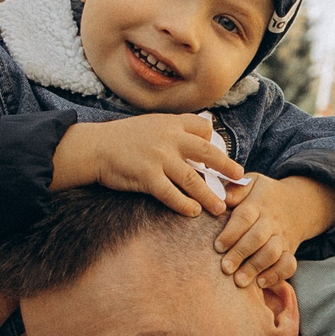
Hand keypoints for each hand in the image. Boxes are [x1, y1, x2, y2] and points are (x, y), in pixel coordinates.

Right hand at [50, 113, 243, 215]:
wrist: (95, 148)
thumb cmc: (122, 139)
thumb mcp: (150, 124)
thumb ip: (172, 129)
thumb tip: (199, 133)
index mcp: (170, 123)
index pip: (202, 129)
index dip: (215, 143)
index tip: (223, 158)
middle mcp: (168, 138)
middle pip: (206, 152)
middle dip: (225, 166)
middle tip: (239, 178)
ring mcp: (158, 157)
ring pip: (191, 178)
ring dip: (208, 194)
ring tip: (220, 207)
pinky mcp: (146, 176)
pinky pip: (170, 194)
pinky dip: (183, 204)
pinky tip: (193, 212)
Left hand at [212, 180, 297, 288]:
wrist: (299, 203)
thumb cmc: (263, 195)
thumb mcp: (252, 183)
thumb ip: (234, 189)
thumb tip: (218, 197)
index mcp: (258, 203)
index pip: (245, 216)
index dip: (232, 232)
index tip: (217, 246)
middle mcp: (271, 221)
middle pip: (258, 237)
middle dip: (241, 253)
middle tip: (225, 268)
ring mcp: (282, 237)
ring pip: (272, 253)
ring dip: (255, 267)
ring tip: (239, 281)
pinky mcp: (289, 251)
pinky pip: (288, 265)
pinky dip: (276, 275)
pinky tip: (261, 283)